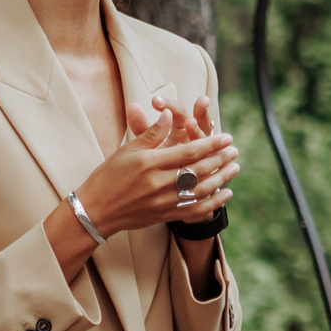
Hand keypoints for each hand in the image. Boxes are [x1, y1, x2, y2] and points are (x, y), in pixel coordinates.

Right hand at [71, 95, 238, 237]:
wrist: (96, 211)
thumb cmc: (108, 177)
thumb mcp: (127, 151)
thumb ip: (151, 133)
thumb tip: (169, 115)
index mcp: (150, 163)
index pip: (188, 152)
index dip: (210, 144)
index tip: (226, 137)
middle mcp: (159, 183)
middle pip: (198, 170)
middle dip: (220, 159)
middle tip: (234, 150)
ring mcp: (163, 202)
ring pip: (201, 190)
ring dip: (221, 178)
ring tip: (235, 168)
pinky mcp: (165, 215)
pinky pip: (195, 209)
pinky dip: (213, 202)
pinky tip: (225, 194)